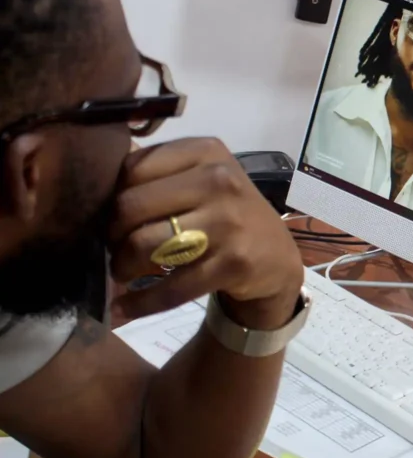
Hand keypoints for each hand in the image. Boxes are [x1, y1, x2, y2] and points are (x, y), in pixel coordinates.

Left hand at [108, 138, 303, 329]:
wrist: (275, 256)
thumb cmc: (226, 213)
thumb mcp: (202, 177)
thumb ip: (157, 172)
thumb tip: (93, 183)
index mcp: (206, 151)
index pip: (131, 169)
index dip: (111, 198)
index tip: (113, 218)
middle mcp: (221, 180)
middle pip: (130, 207)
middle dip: (111, 235)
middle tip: (114, 249)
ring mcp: (230, 222)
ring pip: (144, 245)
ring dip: (122, 267)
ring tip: (122, 273)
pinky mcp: (234, 262)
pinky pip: (171, 287)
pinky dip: (141, 302)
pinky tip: (125, 306)